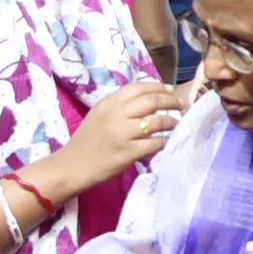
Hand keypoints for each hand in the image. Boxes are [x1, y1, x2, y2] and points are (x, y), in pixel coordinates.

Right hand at [60, 79, 185, 191]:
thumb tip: (148, 99)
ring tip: (176, 123)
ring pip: (156, 121)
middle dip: (171, 101)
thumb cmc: (86, 141)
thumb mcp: (99, 114)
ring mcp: (123, 134)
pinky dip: (164, 141)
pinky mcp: (128, 153)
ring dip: (171, 121)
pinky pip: (155, 143)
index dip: (158, 87)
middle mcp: (116, 115)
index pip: (139, 87)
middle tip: (180, 105)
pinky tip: (167, 141)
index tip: (170, 90)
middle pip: (151, 101)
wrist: (72, 166)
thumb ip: (119, 105)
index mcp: (109, 103)